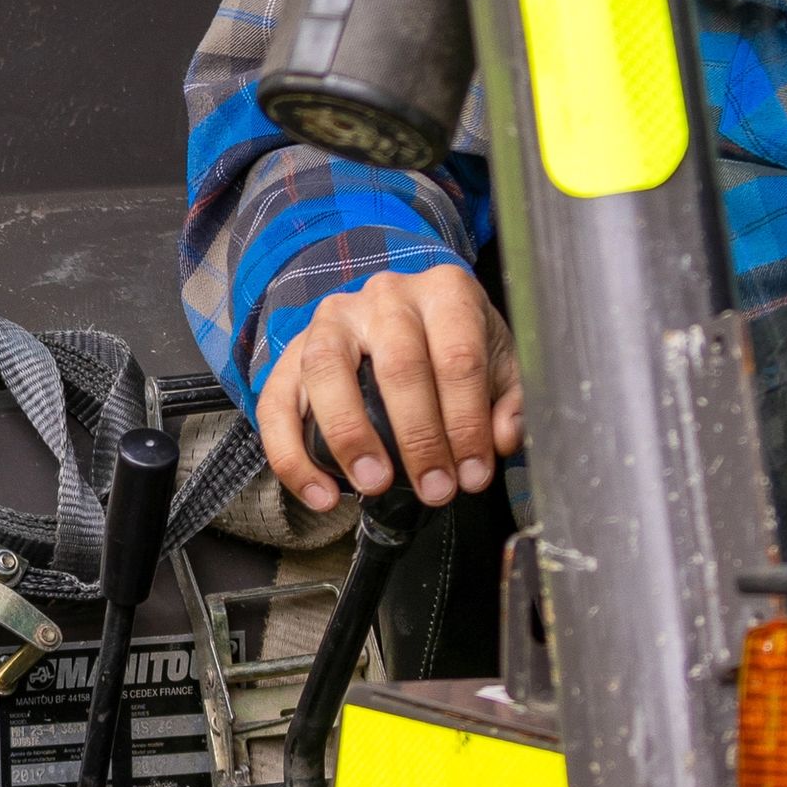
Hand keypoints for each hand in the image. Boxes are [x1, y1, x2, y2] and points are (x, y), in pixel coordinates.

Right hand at [256, 266, 522, 513]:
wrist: (402, 316)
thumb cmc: (453, 344)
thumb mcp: (497, 362)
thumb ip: (509, 401)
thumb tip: (503, 440)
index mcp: (444, 292)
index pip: (458, 357)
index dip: (467, 422)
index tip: (474, 474)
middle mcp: (384, 297)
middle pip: (398, 365)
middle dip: (418, 438)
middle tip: (434, 489)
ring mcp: (332, 320)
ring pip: (327, 370)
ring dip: (350, 436)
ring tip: (373, 485)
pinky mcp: (292, 353)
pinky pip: (277, 402)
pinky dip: (291, 455)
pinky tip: (320, 494)